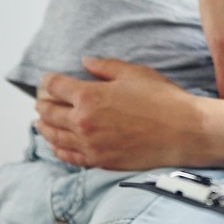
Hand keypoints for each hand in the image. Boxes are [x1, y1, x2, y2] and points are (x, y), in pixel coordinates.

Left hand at [35, 57, 204, 169]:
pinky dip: (57, 148)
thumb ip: (105, 67)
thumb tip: (85, 62)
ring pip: (54, 136)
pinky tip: (55, 144)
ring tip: (41, 122)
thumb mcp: (135, 73)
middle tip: (41, 100)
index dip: (49, 81)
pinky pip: (68, 156)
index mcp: (90, 96)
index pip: (57, 87)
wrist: (183, 131)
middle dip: (43, 104)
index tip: (47, 79)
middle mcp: (83, 122)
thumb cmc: (162, 99)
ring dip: (44, 127)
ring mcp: (89, 144)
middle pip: (50, 113)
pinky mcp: (99, 160)